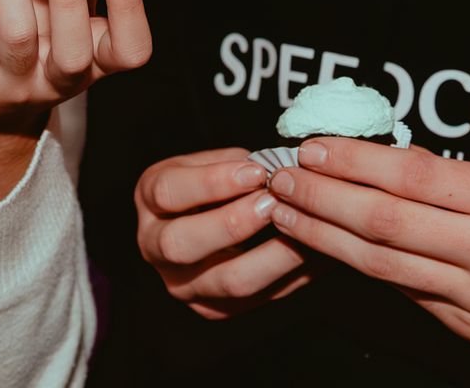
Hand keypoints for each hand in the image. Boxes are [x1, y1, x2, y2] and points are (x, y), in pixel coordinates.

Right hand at [136, 148, 319, 319]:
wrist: (202, 221)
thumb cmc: (209, 182)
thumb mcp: (208, 161)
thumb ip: (233, 164)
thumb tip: (275, 169)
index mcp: (150, 201)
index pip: (169, 192)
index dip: (212, 182)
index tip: (256, 172)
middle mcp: (155, 248)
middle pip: (183, 244)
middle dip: (233, 223)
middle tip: (272, 203)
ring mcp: (183, 284)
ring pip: (227, 281)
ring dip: (272, 255)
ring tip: (304, 230)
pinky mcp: (214, 308)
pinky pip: (259, 297)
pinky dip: (293, 275)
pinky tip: (320, 254)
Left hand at [265, 139, 469, 369]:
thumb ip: (458, 181)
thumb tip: (387, 163)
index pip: (410, 174)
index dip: (352, 159)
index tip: (313, 144)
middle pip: (383, 220)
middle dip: (321, 196)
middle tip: (281, 175)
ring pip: (382, 262)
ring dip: (324, 236)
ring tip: (287, 212)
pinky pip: (406, 292)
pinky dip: (362, 268)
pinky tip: (330, 250)